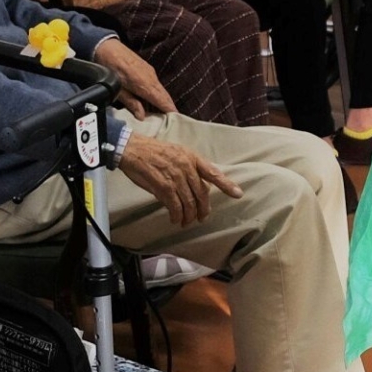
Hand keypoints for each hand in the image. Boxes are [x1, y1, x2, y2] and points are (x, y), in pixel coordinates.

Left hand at [94, 37, 177, 116]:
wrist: (106, 48)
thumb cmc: (110, 68)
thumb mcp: (118, 90)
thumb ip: (131, 104)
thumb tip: (142, 116)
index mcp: (145, 85)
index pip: (163, 101)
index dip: (171, 111)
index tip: (178, 120)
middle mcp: (151, 78)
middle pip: (165, 96)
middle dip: (170, 108)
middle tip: (174, 121)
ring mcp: (150, 72)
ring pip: (161, 90)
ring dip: (164, 101)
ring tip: (165, 114)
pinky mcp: (147, 69)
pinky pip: (157, 84)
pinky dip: (159, 94)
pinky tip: (154, 100)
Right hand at [114, 134, 242, 227]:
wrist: (134, 149)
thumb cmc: (154, 152)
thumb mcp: (177, 154)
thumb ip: (188, 170)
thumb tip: (195, 189)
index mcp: (192, 157)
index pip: (213, 172)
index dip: (226, 184)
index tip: (238, 194)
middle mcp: (186, 166)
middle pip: (201, 193)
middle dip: (203, 209)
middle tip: (201, 218)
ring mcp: (176, 176)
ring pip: (189, 202)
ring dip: (189, 215)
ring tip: (186, 222)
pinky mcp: (163, 186)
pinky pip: (174, 205)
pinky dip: (176, 215)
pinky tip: (175, 219)